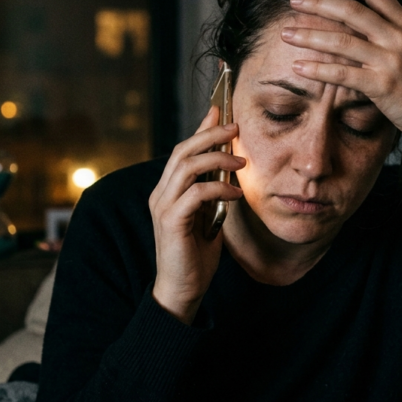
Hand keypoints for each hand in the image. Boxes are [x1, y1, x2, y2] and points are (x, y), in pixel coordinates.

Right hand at [148, 106, 244, 323]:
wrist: (181, 290)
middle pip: (182, 151)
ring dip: (216, 158)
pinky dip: (218, 188)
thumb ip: (212, 195)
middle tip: (235, 127)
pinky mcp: (171, 221)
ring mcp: (163, 206)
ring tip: (241, 161)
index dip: (200, 128)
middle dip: (210, 134)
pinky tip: (236, 193)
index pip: (182, 150)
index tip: (219, 111)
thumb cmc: (195, 256)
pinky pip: (196, 193)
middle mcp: (161, 193)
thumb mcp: (208, 217)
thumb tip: (229, 172)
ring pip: (186, 166)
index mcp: (168, 190)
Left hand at [283, 0, 401, 165]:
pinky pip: (343, 74)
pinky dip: (319, 69)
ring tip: (286, 34)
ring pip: (342, 41)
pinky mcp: (381, 86)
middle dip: (318, 3)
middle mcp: (398, 38)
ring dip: (310, 36)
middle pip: (351, 11)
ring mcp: (389, 61)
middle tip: (294, 0)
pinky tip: (299, 66)